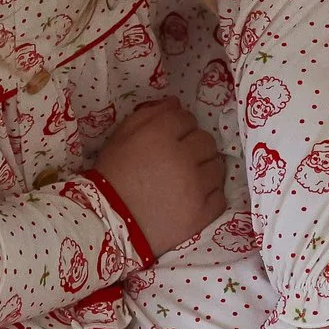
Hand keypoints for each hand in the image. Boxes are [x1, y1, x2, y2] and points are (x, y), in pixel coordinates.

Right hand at [93, 98, 226, 259]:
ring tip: (186, 180)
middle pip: (206, 140)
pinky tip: (193, 197)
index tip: (169, 139)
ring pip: (217, 166)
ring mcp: (196, 187)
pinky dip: (210, 195)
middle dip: (194, 146)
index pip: (186, 118)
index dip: (178, 127)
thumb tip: (176, 103)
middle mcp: (183, 158)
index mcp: (160, 136)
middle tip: (178, 160)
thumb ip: (149, 114)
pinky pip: (220, 195)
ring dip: (205, 169)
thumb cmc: (111, 177)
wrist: (108, 225)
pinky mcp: (202, 214)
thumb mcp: (120, 138)